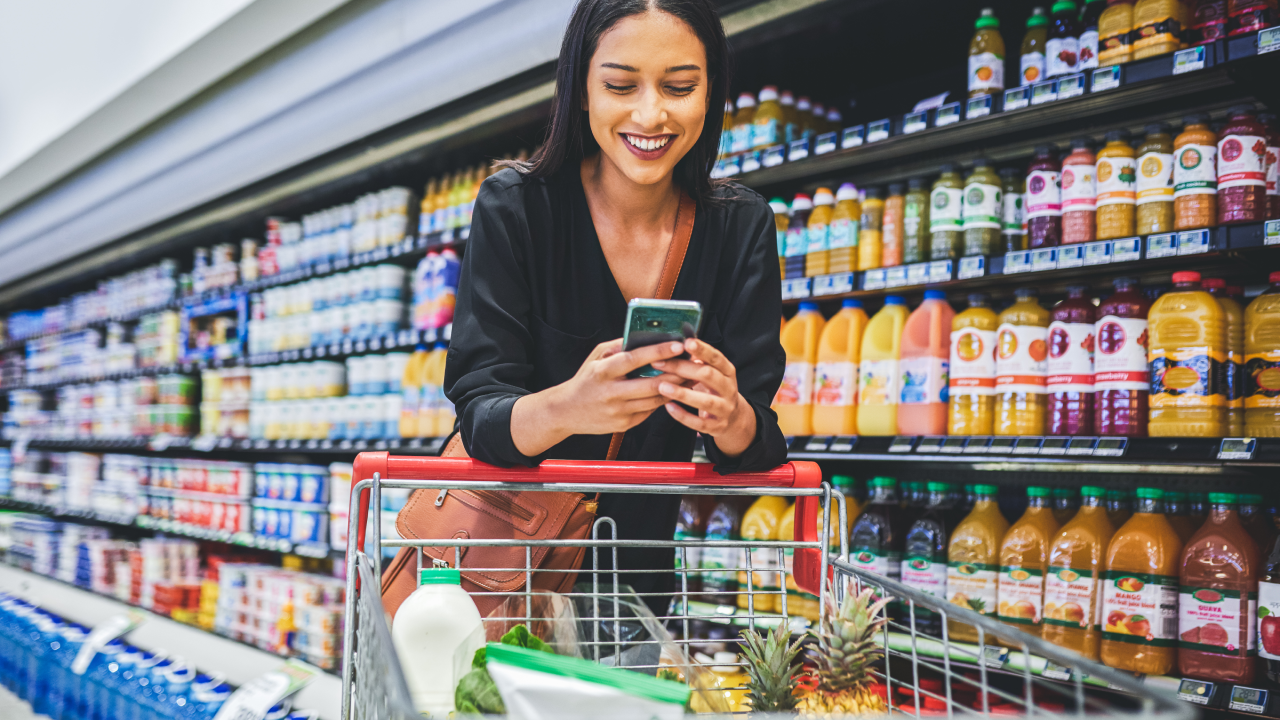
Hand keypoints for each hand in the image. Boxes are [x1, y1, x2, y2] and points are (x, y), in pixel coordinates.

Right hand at [510, 339, 684, 455]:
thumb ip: (619, 346)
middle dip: (676, 373)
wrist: (566, 411)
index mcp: (603, 371)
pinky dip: (662, 400)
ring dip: (675, 388)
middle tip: (693, 363)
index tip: (678, 344)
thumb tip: (646, 336)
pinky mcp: (624, 424)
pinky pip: (650, 411)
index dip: (658, 352)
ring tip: (689, 376)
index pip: (634, 359)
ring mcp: (619, 411)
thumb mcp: (596, 357)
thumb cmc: (585, 380)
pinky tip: (673, 391)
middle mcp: (611, 392)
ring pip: (655, 399)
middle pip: (651, 384)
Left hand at [652, 339, 756, 456]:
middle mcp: (729, 389)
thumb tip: (676, 345)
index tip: (686, 342)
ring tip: (662, 386)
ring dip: (683, 393)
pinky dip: (683, 415)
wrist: (734, 418)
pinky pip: (700, 423)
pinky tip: (668, 406)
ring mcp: (725, 409)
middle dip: (684, 368)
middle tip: (661, 363)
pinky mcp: (717, 426)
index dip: (703, 350)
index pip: (717, 358)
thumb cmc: (715, 390)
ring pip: (706, 401)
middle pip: (708, 375)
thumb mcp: (712, 373)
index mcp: (728, 372)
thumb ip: (698, 361)